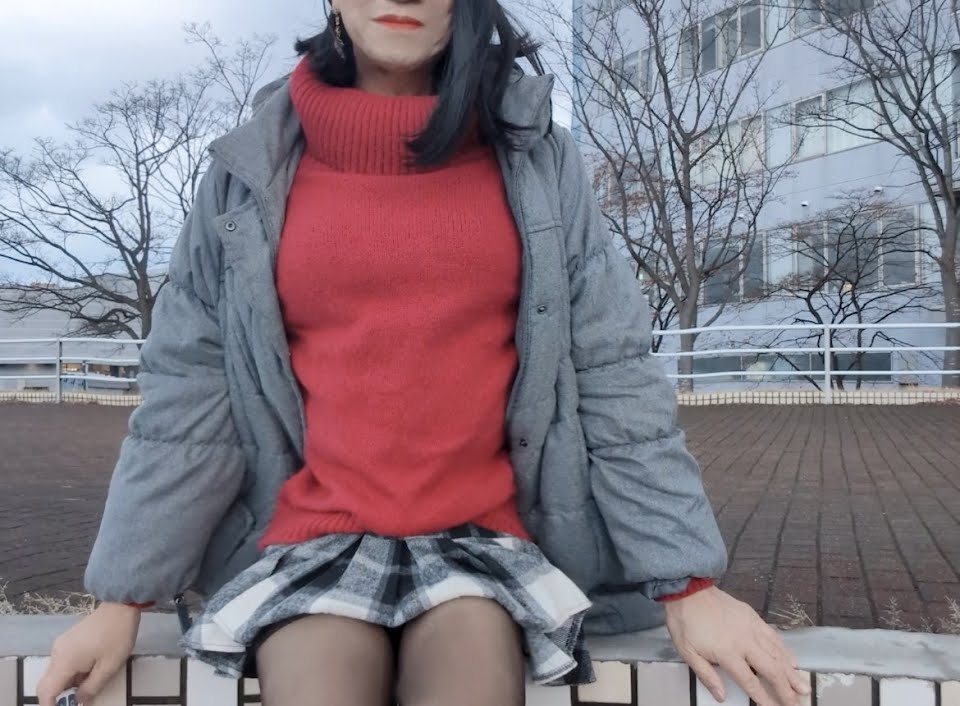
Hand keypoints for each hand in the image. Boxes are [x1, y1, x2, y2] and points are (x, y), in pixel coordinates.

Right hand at [37, 603, 140, 705]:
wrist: (120, 606)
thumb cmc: (117, 636)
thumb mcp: (109, 667)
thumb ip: (91, 688)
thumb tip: (79, 701)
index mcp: (64, 662)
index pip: (46, 692)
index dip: (52, 705)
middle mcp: (57, 654)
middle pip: (49, 683)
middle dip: (61, 695)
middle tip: (81, 699)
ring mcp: (61, 645)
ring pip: (57, 673)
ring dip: (69, 683)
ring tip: (92, 683)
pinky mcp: (69, 641)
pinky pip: (64, 662)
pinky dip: (72, 672)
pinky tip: (91, 670)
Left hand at [664, 587, 809, 705]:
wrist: (689, 590)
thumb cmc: (685, 622)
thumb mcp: (687, 652)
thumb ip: (706, 676)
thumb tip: (721, 696)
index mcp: (727, 652)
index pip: (750, 681)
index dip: (765, 698)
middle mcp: (744, 641)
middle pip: (771, 670)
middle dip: (786, 689)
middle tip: (797, 703)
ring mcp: (751, 628)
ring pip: (777, 653)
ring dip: (791, 673)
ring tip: (802, 687)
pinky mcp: (753, 617)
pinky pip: (774, 636)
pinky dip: (785, 651)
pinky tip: (792, 661)